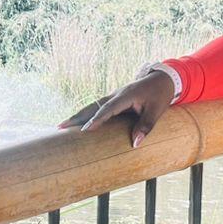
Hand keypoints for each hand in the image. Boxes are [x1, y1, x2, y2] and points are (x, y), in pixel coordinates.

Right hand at [56, 69, 176, 147]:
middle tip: (60, 127)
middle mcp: (116, 94)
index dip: (96, 120)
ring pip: (92, 106)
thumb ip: (145, 126)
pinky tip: (77, 122)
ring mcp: (113, 96)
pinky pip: (97, 107)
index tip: (85, 130)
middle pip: (93, 106)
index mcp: (125, 95)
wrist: (162, 79)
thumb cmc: (159, 95)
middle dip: (77, 116)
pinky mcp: (114, 100)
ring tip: (62, 126)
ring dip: (78, 115)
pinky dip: (85, 114)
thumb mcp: (156, 111)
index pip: (107, 109)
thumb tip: (135, 144)